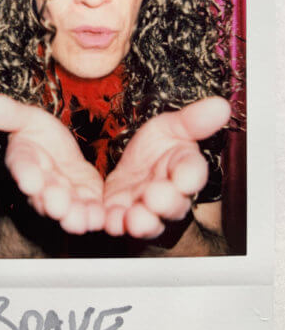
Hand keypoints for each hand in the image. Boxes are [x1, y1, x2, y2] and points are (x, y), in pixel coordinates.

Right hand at [0, 92, 104, 233]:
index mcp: (24, 161)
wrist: (62, 155)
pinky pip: (89, 213)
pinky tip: (101, 218)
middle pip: (43, 196)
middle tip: (58, 203)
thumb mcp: (27, 118)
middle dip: (51, 200)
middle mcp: (40, 186)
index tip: (30, 181)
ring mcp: (62, 198)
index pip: (22, 166)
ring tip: (80, 218)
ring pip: (65, 211)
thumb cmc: (40, 135)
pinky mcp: (85, 203)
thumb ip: (6, 113)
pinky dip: (95, 217)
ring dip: (72, 216)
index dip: (26, 174)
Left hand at [103, 97, 230, 238]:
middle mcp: (170, 196)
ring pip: (149, 222)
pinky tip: (109, 219)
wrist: (130, 165)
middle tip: (154, 196)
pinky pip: (119, 225)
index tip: (185, 177)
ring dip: (142, 221)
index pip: (193, 173)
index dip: (190, 176)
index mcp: (184, 170)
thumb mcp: (170, 127)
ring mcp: (146, 210)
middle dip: (165, 202)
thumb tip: (222, 105)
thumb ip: (193, 120)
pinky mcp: (121, 217)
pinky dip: (114, 223)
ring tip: (134, 218)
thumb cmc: (157, 147)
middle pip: (173, 204)